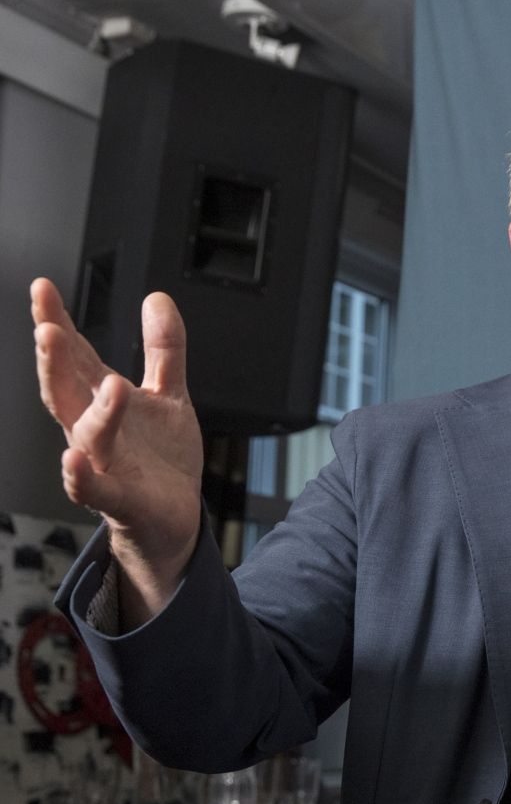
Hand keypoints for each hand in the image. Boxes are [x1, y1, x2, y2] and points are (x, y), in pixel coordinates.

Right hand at [31, 278, 202, 621]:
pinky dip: (79, 477)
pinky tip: (72, 460)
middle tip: (48, 328)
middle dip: (54, 361)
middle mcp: (92, 429)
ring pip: (87, 435)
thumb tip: (157, 298)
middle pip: (65, 391)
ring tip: (110, 383)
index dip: (57, 322)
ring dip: (95, 410)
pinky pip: (92, 489)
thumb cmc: (160, 457)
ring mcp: (102, 464)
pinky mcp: (118, 498)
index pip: (75, 357)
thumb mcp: (168, 394)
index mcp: (101, 400)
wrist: (174, 516)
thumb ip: (164, 349)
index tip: (42, 288)